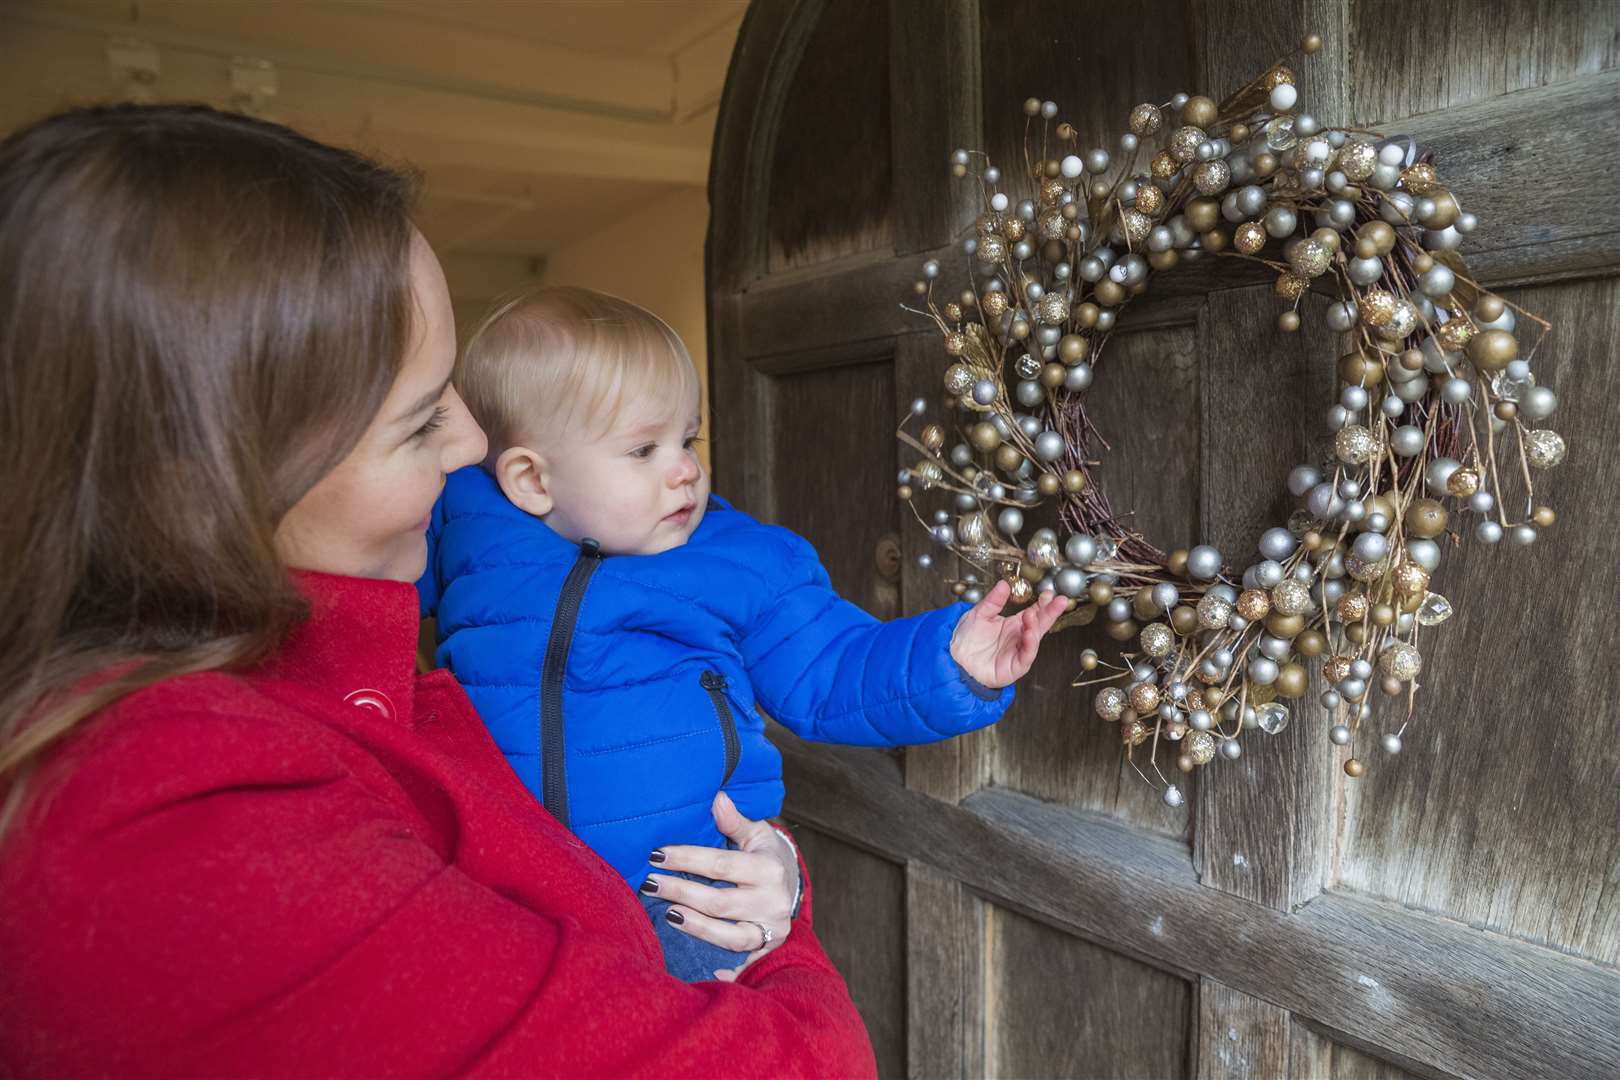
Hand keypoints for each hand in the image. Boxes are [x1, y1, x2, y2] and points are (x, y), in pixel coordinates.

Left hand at [643, 792, 796, 979]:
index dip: (687, 860)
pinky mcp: (769, 948)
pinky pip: (745, 962)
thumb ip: (734, 821)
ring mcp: (772, 928)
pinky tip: (708, 972)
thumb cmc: (766, 854)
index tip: (657, 855)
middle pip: (719, 902)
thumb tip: (717, 798)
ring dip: (696, 927)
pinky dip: (729, 969)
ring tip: (668, 914)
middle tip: (650, 884)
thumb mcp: (756, 833)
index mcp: (769, 869)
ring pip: (730, 936)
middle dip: (681, 892)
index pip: (721, 865)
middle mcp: (773, 901)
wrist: (794, 884)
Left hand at [949, 579, 1067, 688]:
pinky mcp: (1015, 667)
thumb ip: (993, 601)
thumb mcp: (979, 614)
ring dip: (1036, 626)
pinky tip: (1029, 633)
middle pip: (1039, 624)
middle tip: (1060, 601)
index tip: (1049, 593)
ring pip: (1034, 639)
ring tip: (1033, 614)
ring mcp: (1018, 652)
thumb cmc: (967, 641)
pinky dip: (1029, 644)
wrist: (955, 661)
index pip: (1034, 612)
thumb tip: (1003, 584)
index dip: (1043, 603)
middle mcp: (1018, 638)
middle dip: (1051, 612)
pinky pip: (1026, 655)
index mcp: (1013, 625)